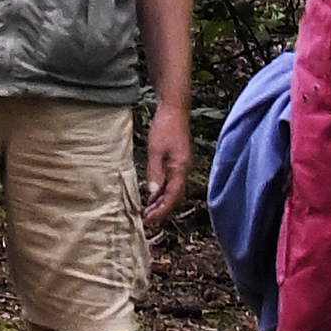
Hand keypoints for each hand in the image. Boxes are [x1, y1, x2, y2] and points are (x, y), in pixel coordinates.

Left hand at [142, 107, 191, 225]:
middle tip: (146, 222)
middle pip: (174, 197)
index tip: (149, 220)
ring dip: (161, 203)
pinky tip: (152, 196)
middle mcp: (183, 170)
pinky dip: (161, 192)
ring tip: (148, 213)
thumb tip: (153, 194)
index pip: (172, 196)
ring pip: (173, 191)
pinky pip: (171, 183)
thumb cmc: (165, 126)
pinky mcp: (177, 161)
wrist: (173, 108)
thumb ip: (155, 172)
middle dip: (161, 211)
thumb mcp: (155, 150)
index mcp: (180, 168)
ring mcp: (181, 165)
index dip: (161, 210)